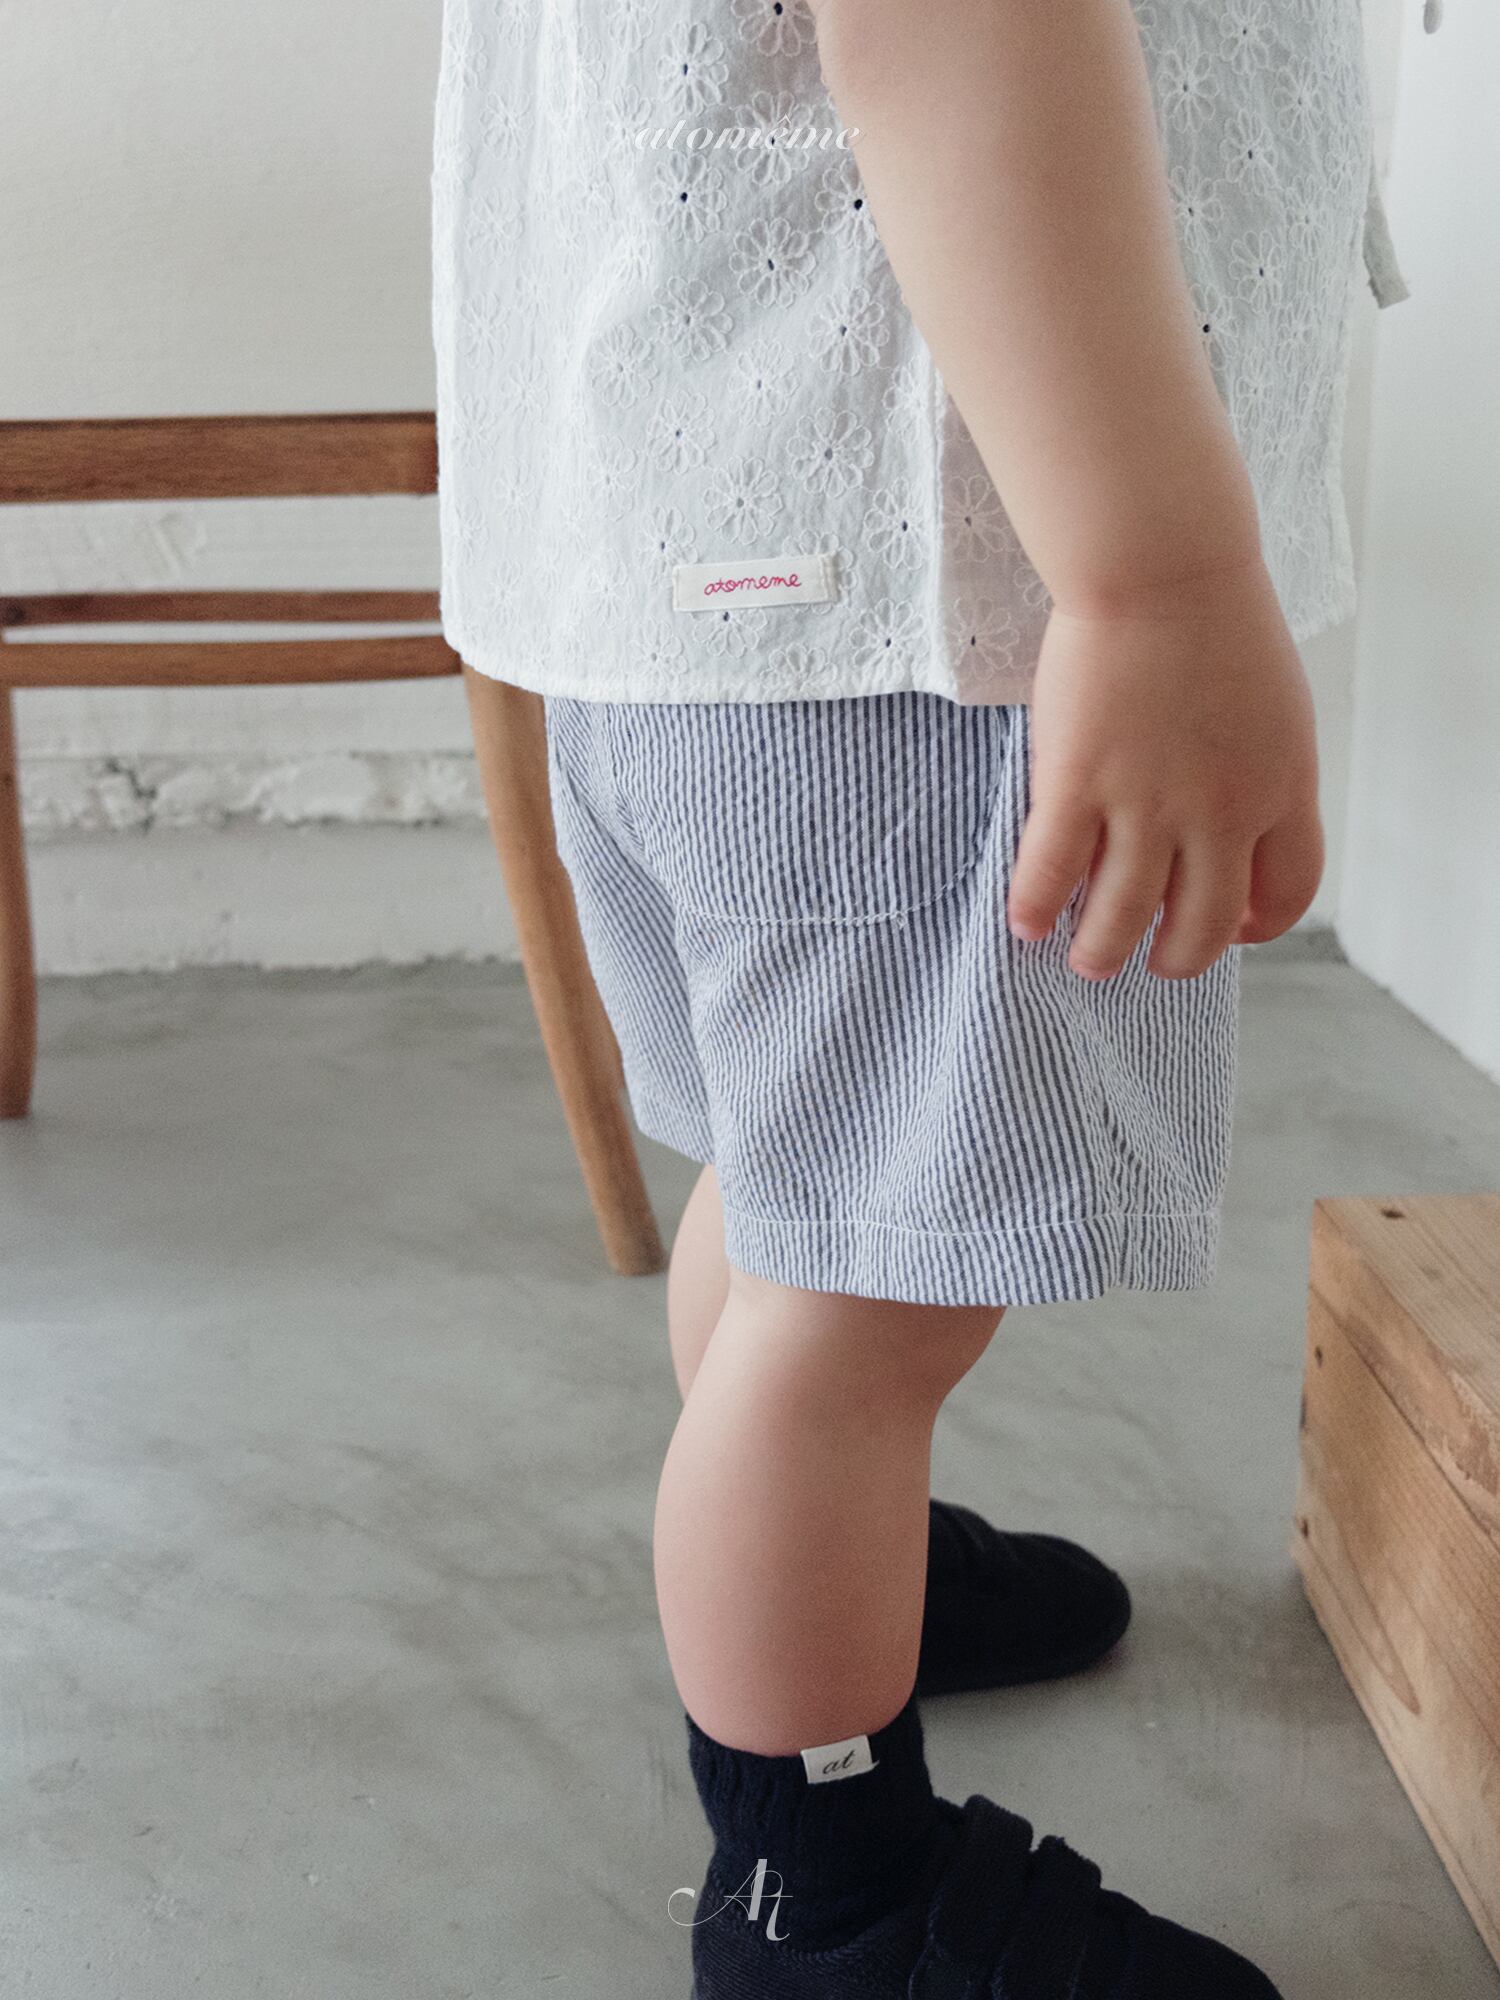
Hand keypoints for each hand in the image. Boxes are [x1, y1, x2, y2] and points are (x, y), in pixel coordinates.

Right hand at [1007, 554, 1324, 979]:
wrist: (1161, 566)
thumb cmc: (1215, 620)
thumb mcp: (1274, 710)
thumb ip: (1260, 776)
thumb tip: (1226, 831)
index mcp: (1281, 788)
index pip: (1286, 893)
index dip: (1257, 926)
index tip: (1230, 930)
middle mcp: (1221, 810)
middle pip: (1206, 924)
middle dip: (1176, 960)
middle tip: (1150, 964)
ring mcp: (1147, 802)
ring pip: (1125, 916)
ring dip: (1103, 951)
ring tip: (1086, 961)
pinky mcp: (1077, 783)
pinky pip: (1052, 872)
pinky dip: (1036, 907)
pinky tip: (1025, 921)